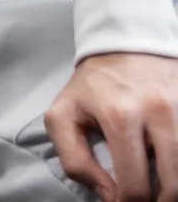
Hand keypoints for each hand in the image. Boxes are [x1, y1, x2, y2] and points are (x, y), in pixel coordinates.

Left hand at [46, 53, 177, 201]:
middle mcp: (159, 112)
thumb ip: (74, 158)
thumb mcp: (63, 114)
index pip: (134, 183)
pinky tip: (170, 168)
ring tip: (162, 191)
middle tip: (147, 200)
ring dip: (176, 189)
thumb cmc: (93, 86)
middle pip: (173, 184)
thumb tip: (107, 195)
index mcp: (120, 116)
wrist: (126, 44)